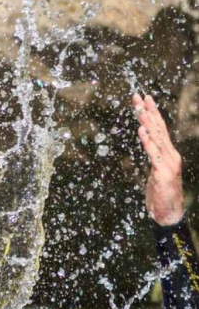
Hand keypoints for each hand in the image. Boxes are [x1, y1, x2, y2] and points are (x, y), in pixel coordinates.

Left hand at [135, 92, 184, 225]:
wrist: (169, 212)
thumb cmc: (160, 193)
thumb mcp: (156, 170)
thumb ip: (154, 156)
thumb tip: (147, 140)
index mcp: (169, 153)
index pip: (160, 128)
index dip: (152, 112)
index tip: (144, 98)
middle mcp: (171, 154)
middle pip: (159, 129)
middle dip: (148, 111)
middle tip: (139, 96)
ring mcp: (168, 163)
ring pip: (157, 138)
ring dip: (147, 122)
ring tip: (140, 109)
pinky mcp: (163, 172)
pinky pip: (154, 154)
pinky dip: (148, 141)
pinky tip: (142, 131)